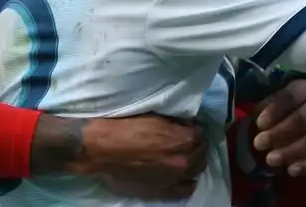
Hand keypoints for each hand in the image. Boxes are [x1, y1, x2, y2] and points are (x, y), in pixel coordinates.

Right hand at [81, 114, 207, 199]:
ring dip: (195, 159)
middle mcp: (184, 159)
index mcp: (183, 139)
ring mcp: (175, 177)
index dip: (193, 127)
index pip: (199, 132)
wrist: (104, 149)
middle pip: (201, 151)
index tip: (186, 126)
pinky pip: (186, 189)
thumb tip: (183, 124)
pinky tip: (185, 175)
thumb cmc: (127, 128)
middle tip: (188, 139)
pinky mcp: (164, 189)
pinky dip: (188, 181)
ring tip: (186, 154)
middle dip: (197, 143)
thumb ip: (175, 123)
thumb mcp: (155, 116)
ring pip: (197, 168)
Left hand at [252, 79, 305, 176]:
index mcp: (303, 87)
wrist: (277, 128)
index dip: (276, 110)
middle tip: (259, 144)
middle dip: (280, 133)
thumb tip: (257, 121)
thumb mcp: (262, 107)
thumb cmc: (269, 114)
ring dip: (291, 152)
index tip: (260, 124)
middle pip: (304, 118)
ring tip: (270, 160)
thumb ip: (261, 111)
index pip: (293, 95)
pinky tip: (291, 171)